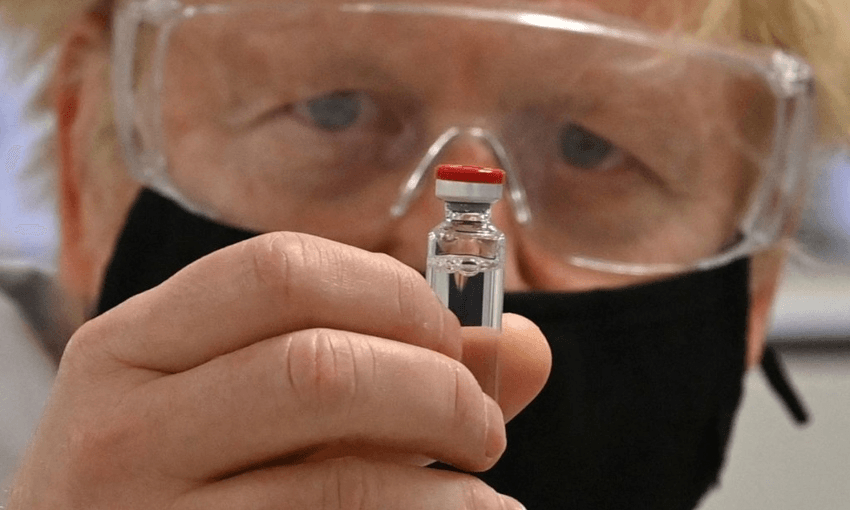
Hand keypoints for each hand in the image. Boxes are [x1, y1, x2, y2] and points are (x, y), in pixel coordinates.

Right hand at [8, 232, 549, 508]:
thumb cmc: (180, 477)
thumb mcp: (245, 405)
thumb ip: (377, 366)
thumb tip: (526, 347)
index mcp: (132, 345)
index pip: (279, 271)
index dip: (392, 294)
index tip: (447, 339)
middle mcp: (120, 425)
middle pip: (317, 365)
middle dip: (435, 386)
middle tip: (481, 424)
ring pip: (339, 478)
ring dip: (447, 482)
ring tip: (483, 493)